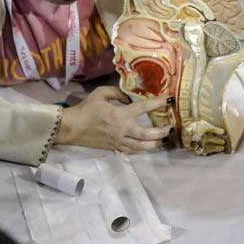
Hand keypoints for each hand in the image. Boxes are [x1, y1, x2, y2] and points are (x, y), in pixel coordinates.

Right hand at [56, 87, 171, 151]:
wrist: (72, 128)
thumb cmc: (86, 109)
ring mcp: (119, 141)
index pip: (144, 108)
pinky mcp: (114, 147)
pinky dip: (141, 149)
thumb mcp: (101, 93)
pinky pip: (132, 150)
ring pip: (141, 147)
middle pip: (147, 134)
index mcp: (121, 114)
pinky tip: (146, 146)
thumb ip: (117, 92)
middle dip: (161, 132)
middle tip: (170, 128)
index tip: (168, 100)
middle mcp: (123, 129)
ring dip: (154, 144)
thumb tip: (128, 97)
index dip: (158, 103)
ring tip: (162, 140)